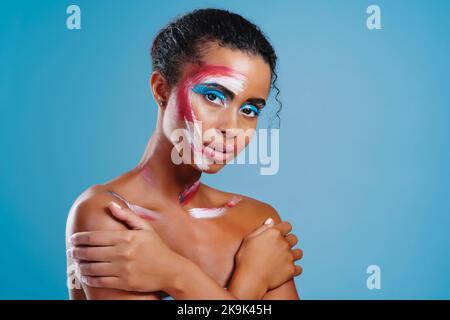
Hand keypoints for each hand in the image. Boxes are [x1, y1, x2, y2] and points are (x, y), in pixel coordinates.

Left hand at [67, 202, 185, 292]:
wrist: (171, 270)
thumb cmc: (157, 247)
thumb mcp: (145, 228)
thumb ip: (127, 215)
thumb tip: (111, 204)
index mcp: (126, 237)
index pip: (94, 237)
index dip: (79, 238)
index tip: (72, 239)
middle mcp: (122, 253)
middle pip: (90, 252)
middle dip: (76, 252)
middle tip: (71, 251)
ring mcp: (122, 269)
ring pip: (92, 268)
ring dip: (80, 266)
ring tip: (76, 263)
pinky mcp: (124, 282)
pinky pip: (100, 281)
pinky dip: (89, 279)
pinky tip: (85, 276)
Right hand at [233, 218, 302, 292]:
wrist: (250, 278)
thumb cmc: (245, 258)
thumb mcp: (249, 239)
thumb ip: (262, 228)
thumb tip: (271, 221)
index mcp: (274, 233)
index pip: (287, 226)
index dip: (284, 229)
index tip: (279, 234)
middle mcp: (284, 243)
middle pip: (294, 238)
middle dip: (289, 241)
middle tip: (280, 247)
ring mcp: (289, 257)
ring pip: (299, 253)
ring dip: (293, 254)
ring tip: (285, 258)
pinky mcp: (291, 270)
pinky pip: (299, 268)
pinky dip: (294, 269)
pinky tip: (286, 269)